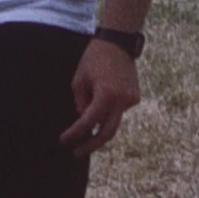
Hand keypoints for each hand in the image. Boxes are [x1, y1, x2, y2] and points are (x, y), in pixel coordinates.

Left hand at [59, 39, 140, 153]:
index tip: (63, 141)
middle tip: (76, 153)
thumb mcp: (79, 80)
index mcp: (106, 95)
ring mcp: (131, 101)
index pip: (88, 121)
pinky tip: (99, 107)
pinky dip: (107, 114)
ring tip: (84, 136)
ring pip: (113, 122)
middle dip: (91, 145)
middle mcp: (122, 101)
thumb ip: (80, 102)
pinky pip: (118, 111)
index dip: (75, 133)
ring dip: (98, 129)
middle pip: (107, 132)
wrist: (118, 44)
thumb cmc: (93, 59)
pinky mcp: (135, 98)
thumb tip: (83, 120)